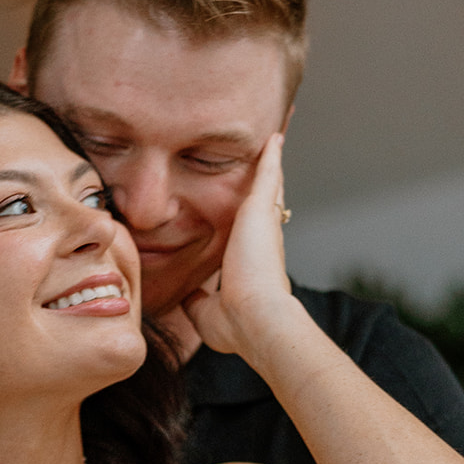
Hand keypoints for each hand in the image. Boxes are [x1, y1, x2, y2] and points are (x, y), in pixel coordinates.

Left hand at [181, 132, 292, 358]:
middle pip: (265, 202)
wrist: (255, 319)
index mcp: (250, 260)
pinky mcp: (262, 211)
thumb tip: (188, 297)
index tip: (251, 211)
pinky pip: (267, 174)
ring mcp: (265, 224)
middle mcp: (262, 238)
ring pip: (269, 184)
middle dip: (267, 183)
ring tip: (275, 139)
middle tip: (271, 161)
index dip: (253, 220)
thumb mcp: (206, 312)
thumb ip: (197, 301)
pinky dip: (271, 156)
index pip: (251, 232)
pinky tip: (273, 137)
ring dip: (271, 163)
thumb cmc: (236, 325)